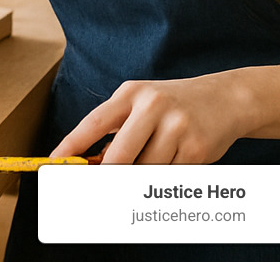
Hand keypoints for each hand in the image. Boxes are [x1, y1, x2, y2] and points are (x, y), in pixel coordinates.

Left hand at [51, 72, 252, 163]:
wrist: (225, 99)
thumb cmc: (171, 104)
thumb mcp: (140, 104)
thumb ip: (115, 129)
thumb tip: (91, 163)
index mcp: (131, 94)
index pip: (94, 122)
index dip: (72, 144)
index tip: (55, 161)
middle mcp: (153, 107)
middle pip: (119, 155)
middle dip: (106, 175)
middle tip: (94, 186)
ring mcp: (177, 128)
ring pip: (145, 170)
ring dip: (139, 176)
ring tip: (146, 163)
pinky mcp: (196, 149)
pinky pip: (168, 175)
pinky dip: (162, 177)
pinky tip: (170, 163)